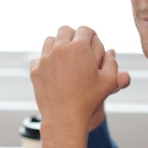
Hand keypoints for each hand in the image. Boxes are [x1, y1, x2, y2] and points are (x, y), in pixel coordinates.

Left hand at [29, 26, 130, 147]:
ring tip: (64, 56)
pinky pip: (38, 58)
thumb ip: (112, 64)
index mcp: (80, 48)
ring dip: (57, 45)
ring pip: (50, 41)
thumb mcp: (108, 82)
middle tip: (77, 47)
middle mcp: (60, 48)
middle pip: (65, 30)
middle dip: (73, 35)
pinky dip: (44, 61)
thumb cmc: (89, 100)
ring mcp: (45, 58)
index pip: (85, 30)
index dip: (91, 35)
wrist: (65, 117)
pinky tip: (52, 70)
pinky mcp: (35, 70)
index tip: (91, 42)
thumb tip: (110, 52)